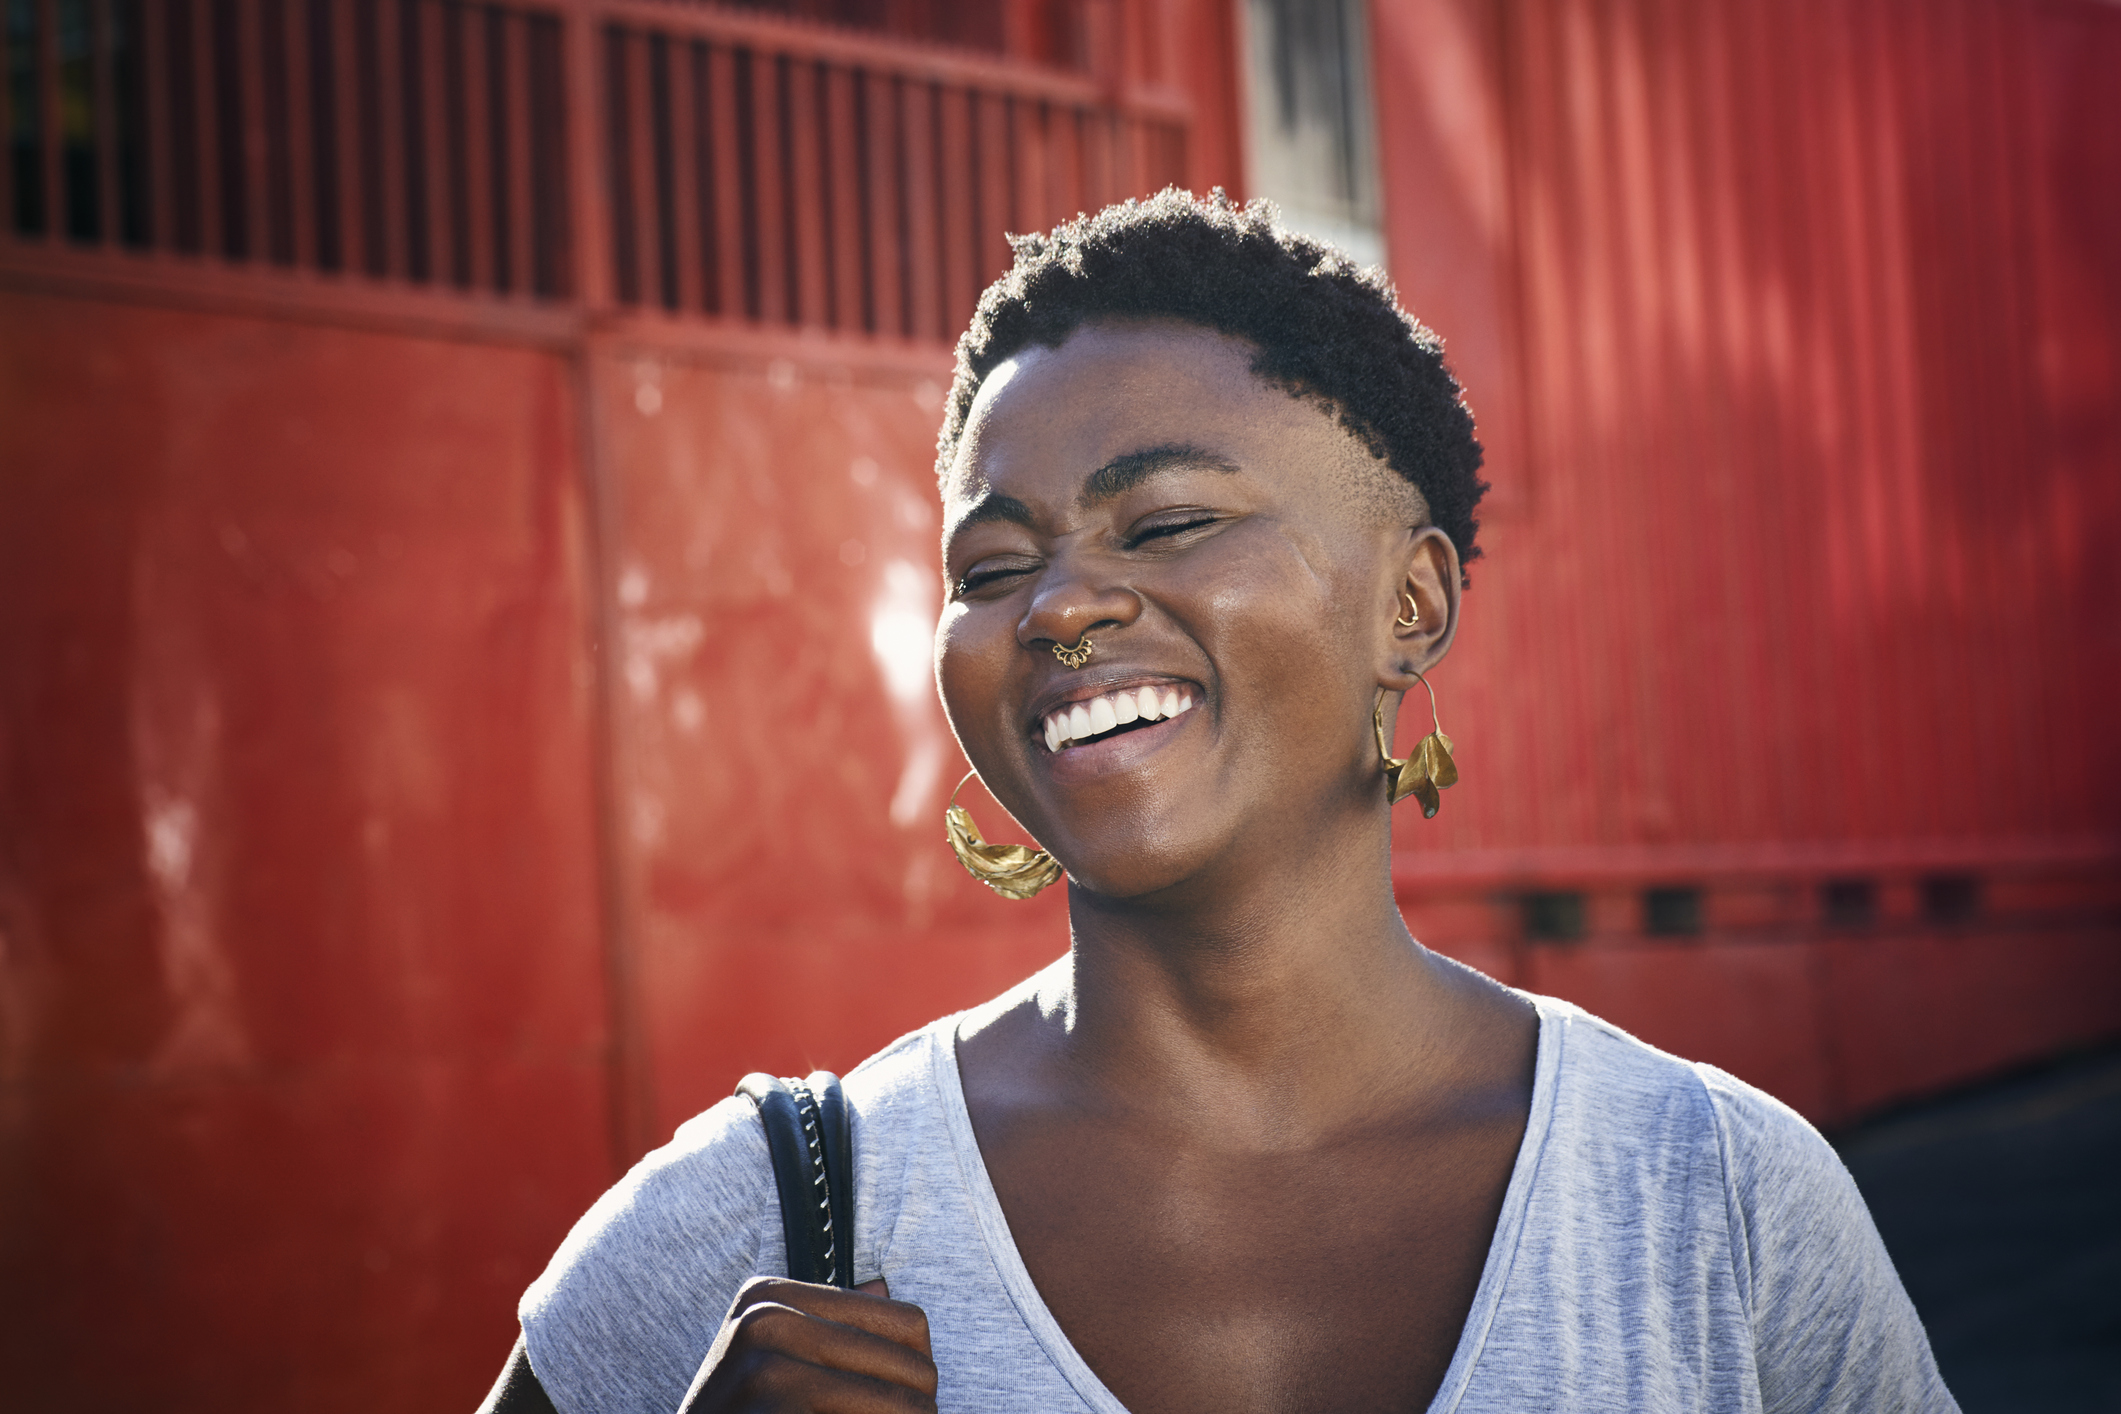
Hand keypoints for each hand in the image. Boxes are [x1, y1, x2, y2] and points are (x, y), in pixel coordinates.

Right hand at [678, 1277, 937, 1412]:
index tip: (886, 1404)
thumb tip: (881, 1284)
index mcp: (769, 1296)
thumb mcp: (773, 1364)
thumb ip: (829, 1327)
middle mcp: (764, 1321)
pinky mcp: (776, 1412)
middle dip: (915, 1411)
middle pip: (916, 1367)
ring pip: (909, 1407)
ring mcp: (766, 1370)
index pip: (910, 1324)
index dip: (914, 1374)